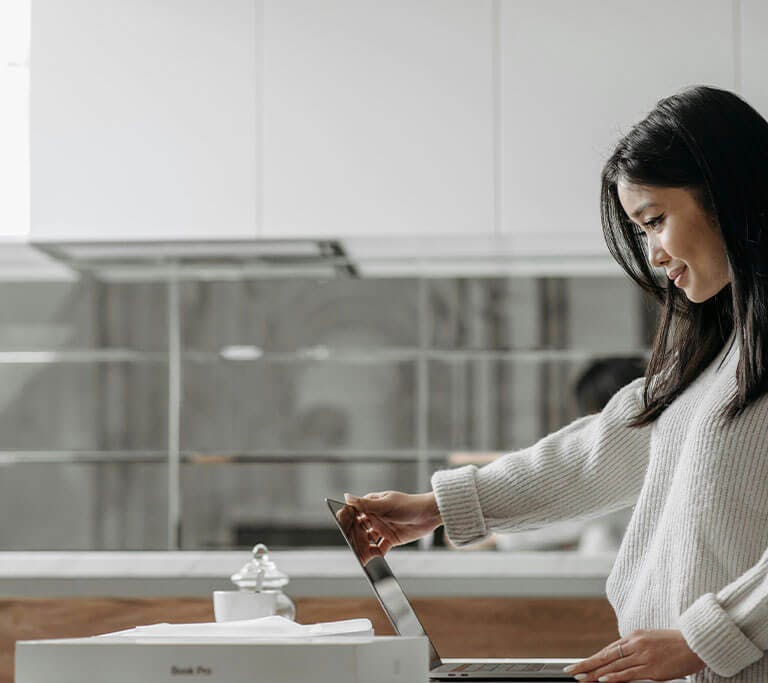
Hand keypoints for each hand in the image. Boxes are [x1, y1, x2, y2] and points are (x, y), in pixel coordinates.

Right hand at [343, 491, 442, 563]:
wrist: (431, 514)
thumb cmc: (410, 504)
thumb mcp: (386, 504)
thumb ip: (366, 504)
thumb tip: (346, 497)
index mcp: (372, 505)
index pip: (354, 513)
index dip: (347, 521)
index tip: (342, 530)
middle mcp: (375, 517)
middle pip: (359, 529)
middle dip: (354, 538)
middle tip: (350, 547)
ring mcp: (383, 528)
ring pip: (368, 540)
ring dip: (363, 547)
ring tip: (359, 556)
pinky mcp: (391, 539)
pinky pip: (379, 548)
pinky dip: (374, 554)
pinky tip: (371, 560)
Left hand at [562, 629, 705, 681]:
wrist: (696, 642)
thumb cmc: (675, 643)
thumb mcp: (650, 639)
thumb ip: (635, 647)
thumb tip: (621, 656)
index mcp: (633, 636)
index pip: (608, 649)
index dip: (592, 658)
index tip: (580, 664)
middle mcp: (635, 644)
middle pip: (606, 656)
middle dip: (587, 664)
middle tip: (571, 671)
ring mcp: (643, 656)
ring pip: (613, 666)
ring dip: (595, 673)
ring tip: (581, 678)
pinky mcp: (652, 668)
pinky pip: (629, 673)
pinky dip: (614, 676)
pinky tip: (602, 679)